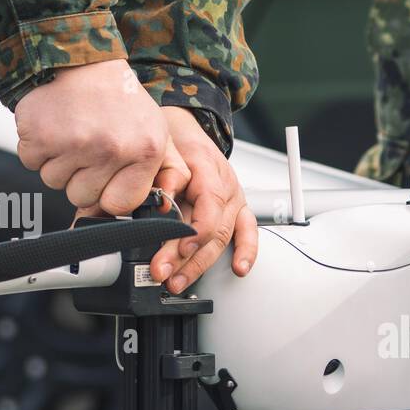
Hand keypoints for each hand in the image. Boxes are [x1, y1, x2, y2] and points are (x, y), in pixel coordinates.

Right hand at [14, 59, 188, 214]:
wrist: (82, 59)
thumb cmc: (122, 102)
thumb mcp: (159, 133)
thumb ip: (171, 173)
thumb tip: (165, 210)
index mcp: (144, 151)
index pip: (118, 205)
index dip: (108, 193)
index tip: (108, 175)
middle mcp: (110, 149)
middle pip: (82, 197)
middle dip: (81, 177)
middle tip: (88, 146)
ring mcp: (73, 143)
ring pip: (54, 182)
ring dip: (59, 163)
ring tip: (73, 133)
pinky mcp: (38, 134)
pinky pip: (31, 163)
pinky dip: (37, 149)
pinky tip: (53, 127)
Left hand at [147, 106, 257, 292]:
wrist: (186, 128)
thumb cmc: (176, 141)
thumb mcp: (163, 152)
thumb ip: (163, 177)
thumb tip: (161, 200)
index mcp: (209, 171)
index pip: (209, 208)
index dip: (194, 233)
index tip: (177, 250)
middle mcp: (226, 188)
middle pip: (212, 230)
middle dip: (187, 258)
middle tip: (163, 273)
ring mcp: (234, 201)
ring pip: (223, 238)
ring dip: (200, 264)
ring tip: (179, 281)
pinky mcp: (237, 210)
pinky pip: (248, 232)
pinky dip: (246, 251)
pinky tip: (239, 269)